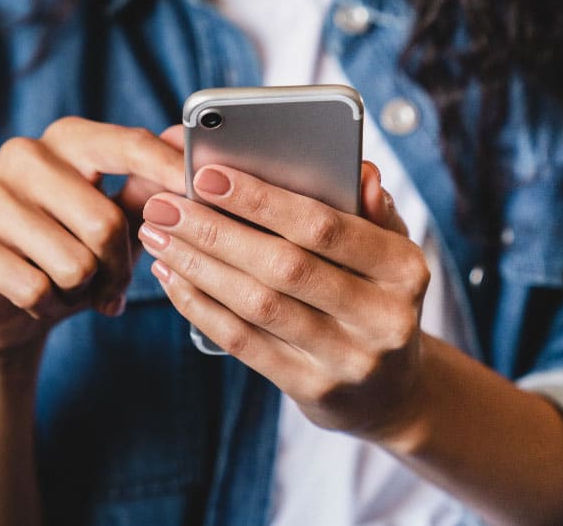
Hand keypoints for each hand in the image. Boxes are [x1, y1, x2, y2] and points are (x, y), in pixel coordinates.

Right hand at [0, 118, 183, 356]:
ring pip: (73, 262)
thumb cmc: (78, 250)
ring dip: (84, 290)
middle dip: (120, 267)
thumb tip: (186, 144)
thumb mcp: (122, 217)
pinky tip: (41, 298)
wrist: (11, 304)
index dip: (168, 169)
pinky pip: (34, 288)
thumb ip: (152, 183)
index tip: (198, 189)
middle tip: (114, 283)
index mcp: (70, 139)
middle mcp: (25, 155)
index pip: (128, 145)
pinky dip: (49, 306)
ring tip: (73, 286)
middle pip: (105, 221)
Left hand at [139, 159, 429, 443]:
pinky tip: (173, 278)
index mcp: (404, 269)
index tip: (207, 175)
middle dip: (215, 231)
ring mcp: (348, 360)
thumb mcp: (390, 250)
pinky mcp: (313, 389)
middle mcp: (383, 317)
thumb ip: (372, 209)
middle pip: (284, 266)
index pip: (325, 227)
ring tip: (158, 236)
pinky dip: (201, 307)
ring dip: (198, 266)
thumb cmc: (378, 296)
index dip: (262, 200)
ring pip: (258, 305)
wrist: (392, 389)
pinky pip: (245, 343)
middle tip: (164, 206)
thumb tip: (360, 172)